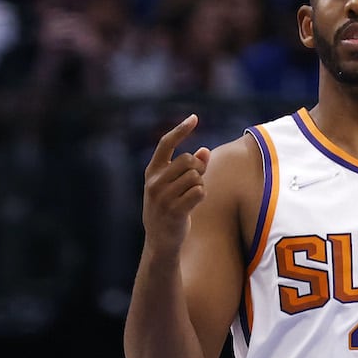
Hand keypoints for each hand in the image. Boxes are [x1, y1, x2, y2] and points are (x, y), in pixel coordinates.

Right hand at [142, 114, 209, 255]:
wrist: (160, 240)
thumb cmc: (170, 208)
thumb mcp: (175, 186)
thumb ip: (190, 168)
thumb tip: (205, 150)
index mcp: (152, 172)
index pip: (166, 144)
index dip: (181, 130)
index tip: (194, 117)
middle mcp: (154, 182)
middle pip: (188, 160)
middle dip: (199, 169)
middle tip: (196, 181)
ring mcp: (162, 196)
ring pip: (196, 177)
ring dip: (200, 185)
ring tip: (191, 196)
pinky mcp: (174, 210)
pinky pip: (199, 192)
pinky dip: (202, 195)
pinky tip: (193, 204)